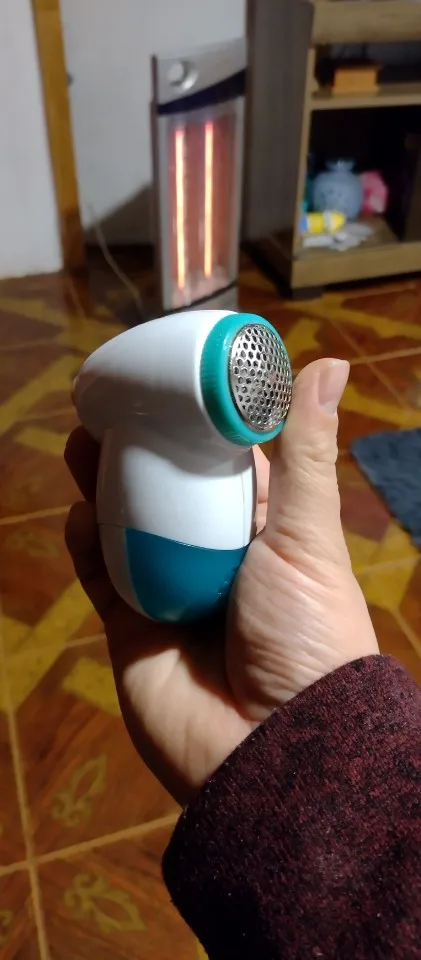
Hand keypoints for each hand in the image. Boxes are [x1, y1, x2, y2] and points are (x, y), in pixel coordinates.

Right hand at [65, 358, 377, 804]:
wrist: (277, 747)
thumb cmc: (307, 632)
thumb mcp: (308, 532)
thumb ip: (307, 451)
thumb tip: (330, 363)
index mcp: (264, 531)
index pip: (225, 466)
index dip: (196, 426)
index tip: (169, 385)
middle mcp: (215, 557)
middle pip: (166, 492)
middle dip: (137, 452)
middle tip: (110, 408)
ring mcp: (171, 591)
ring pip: (127, 527)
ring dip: (103, 488)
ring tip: (84, 443)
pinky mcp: (132, 628)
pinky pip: (102, 578)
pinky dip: (87, 547)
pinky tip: (80, 515)